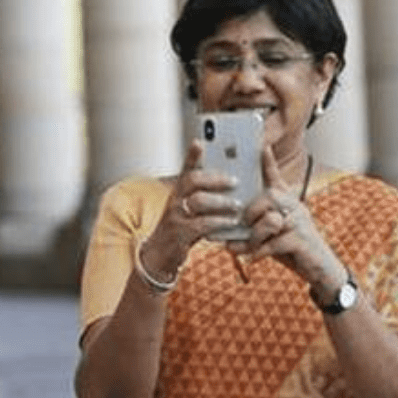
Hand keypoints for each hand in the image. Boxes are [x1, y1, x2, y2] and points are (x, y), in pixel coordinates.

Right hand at [140, 140, 242, 278]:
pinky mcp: (180, 234)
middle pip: (192, 181)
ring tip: (237, 204)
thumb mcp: (189, 209)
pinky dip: (219, 222)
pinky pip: (202, 224)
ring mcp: (175, 217)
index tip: (200, 141)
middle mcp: (175, 200)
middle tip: (236, 181)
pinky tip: (232, 222)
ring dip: (221, 202)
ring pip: (198, 201)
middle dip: (216, 179)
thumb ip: (205, 195)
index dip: (192, 155)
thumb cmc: (182, 227)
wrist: (159, 255)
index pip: (185, 168)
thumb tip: (233, 181)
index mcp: (179, 191)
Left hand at [227, 148, 346, 292]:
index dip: (269, 162)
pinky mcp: (303, 241)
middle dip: (251, 212)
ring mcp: (301, 223)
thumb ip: (256, 228)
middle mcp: (296, 208)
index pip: (277, 178)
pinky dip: (260, 252)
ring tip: (244, 247)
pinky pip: (275, 243)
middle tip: (242, 225)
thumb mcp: (274, 234)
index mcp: (288, 202)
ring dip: (254, 236)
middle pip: (269, 197)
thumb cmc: (293, 250)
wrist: (321, 270)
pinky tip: (252, 259)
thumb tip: (229, 233)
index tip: (261, 147)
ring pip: (271, 220)